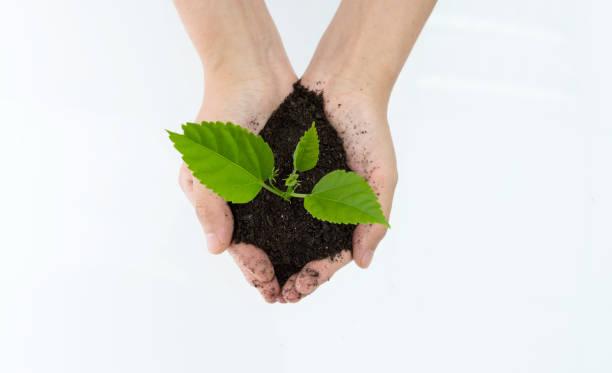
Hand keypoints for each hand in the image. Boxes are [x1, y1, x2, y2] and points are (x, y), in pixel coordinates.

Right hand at [178, 74, 295, 302]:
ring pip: (278, 226)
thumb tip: (216, 249)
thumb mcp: (207, 165)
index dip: (252, 269)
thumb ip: (210, 208)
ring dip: (290, 249)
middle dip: (273, 267)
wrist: (251, 70)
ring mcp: (262, 181)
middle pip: (258, 241)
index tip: (272, 289)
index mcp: (215, 197)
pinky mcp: (283, 167)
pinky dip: (303, 222)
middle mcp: (238, 194)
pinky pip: (294, 202)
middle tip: (294, 291)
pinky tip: (319, 237)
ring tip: (309, 272)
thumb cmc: (222, 116)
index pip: (235, 245)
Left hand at [280, 76, 397, 301]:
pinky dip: (261, 224)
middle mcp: (322, 207)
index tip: (299, 289)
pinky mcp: (280, 172)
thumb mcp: (381, 176)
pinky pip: (269, 204)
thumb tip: (362, 263)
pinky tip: (249, 238)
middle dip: (291, 273)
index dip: (316, 275)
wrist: (344, 85)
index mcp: (347, 213)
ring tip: (260, 275)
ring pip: (284, 233)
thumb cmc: (370, 130)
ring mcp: (300, 191)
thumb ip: (374, 218)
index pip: (332, 255)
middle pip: (304, 250)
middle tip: (276, 292)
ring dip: (274, 257)